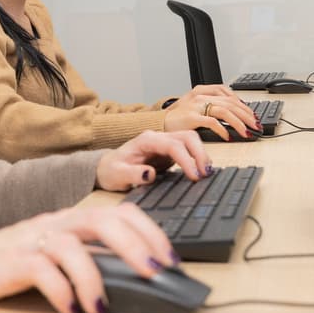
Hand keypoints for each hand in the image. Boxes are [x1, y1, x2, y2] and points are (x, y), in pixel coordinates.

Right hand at [0, 204, 178, 312]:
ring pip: (71, 246)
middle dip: (136, 246)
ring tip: (102, 306)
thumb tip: (136, 280)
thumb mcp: (57, 256)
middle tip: (156, 273)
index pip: (120, 213)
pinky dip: (60, 291)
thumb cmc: (14, 262)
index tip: (172, 261)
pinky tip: (70, 310)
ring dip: (94, 277)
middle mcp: (56, 224)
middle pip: (102, 220)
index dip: (150, 232)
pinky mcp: (12, 261)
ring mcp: (33, 240)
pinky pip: (42, 271)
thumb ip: (89, 259)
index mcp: (72, 220)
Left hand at [95, 129, 210, 191]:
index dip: (186, 159)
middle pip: (186, 137)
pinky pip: (188, 150)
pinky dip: (197, 158)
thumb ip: (132, 174)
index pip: (172, 145)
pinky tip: (201, 170)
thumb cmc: (111, 170)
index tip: (194, 175)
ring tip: (206, 172)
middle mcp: (157, 138)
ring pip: (190, 140)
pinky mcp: (169, 152)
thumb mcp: (116, 175)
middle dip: (199, 153)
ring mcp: (164, 144)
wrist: (107, 168)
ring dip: (201, 154)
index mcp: (146, 140)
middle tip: (205, 174)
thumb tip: (150, 174)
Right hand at [162, 84, 260, 139]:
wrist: (159, 122)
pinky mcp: (191, 117)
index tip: (252, 115)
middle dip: (246, 115)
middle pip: (230, 102)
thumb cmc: (178, 116)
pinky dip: (223, 129)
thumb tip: (233, 114)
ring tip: (246, 132)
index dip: (243, 105)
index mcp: (202, 90)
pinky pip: (212, 122)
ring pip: (224, 111)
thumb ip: (212, 105)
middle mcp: (200, 95)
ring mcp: (196, 105)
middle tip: (255, 126)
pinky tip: (228, 136)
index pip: (229, 94)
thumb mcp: (195, 105)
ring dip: (239, 122)